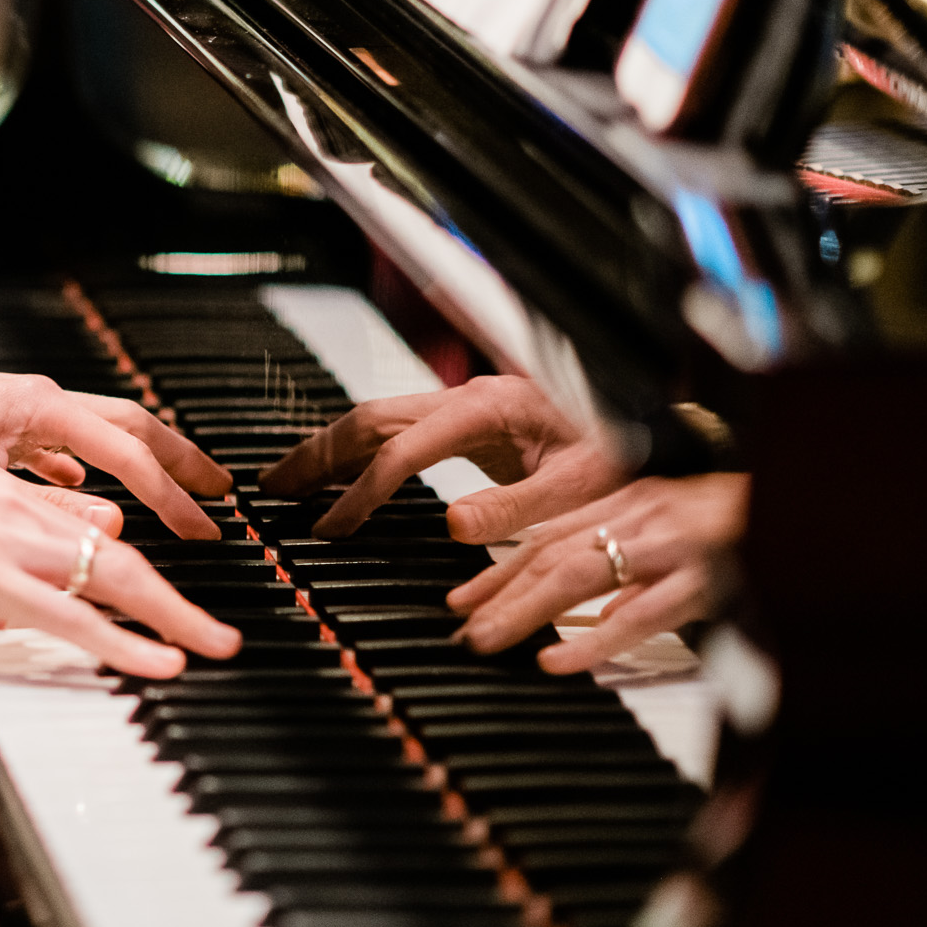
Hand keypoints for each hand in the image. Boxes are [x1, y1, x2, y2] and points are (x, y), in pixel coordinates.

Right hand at [0, 459, 242, 678]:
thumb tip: (33, 550)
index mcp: (6, 497)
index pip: (92, 528)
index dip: (141, 565)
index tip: (171, 598)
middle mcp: (18, 513)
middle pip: (120, 554)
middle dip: (179, 599)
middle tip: (220, 635)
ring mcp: (5, 546)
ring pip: (110, 579)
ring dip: (172, 618)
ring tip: (212, 649)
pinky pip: (70, 617)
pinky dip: (121, 641)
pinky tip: (157, 661)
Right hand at [257, 375, 632, 543]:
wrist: (654, 426)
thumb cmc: (624, 451)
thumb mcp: (581, 485)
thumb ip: (518, 507)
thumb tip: (452, 524)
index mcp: (490, 407)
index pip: (403, 449)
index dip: (361, 491)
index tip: (331, 526)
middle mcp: (468, 399)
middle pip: (369, 419)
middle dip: (316, 455)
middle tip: (273, 491)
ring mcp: (463, 406)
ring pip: (375, 419)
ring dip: (327, 449)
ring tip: (286, 481)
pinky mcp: (466, 421)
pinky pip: (393, 429)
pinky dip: (354, 450)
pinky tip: (337, 474)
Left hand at [447, 472, 746, 674]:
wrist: (804, 501)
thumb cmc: (735, 520)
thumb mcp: (667, 522)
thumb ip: (619, 548)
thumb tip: (569, 597)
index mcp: (627, 503)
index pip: (547, 535)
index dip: (498, 569)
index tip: (459, 603)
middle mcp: (641, 518)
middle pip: (553, 554)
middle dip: (498, 593)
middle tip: (461, 631)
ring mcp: (672, 548)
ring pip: (583, 575)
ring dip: (526, 610)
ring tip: (487, 641)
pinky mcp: (706, 580)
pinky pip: (643, 613)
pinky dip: (595, 638)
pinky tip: (559, 660)